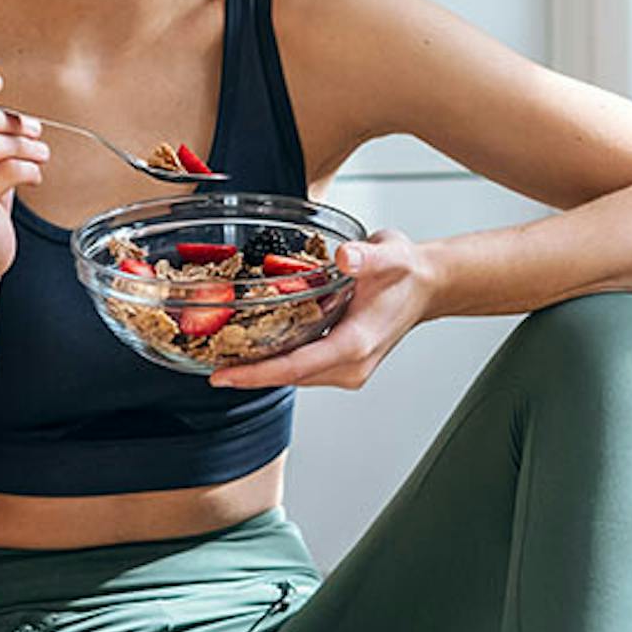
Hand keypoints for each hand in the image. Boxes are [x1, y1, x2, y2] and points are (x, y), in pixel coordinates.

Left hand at [208, 227, 434, 389]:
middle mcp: (351, 365)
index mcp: (356, 344)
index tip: (222, 376)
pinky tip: (253, 345)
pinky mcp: (341, 364)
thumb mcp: (388, 254)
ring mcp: (347, 369)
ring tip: (221, 354)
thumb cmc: (405, 271)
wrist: (425, 285)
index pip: (296, 367)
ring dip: (259, 367)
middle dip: (247, 372)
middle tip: (205, 359)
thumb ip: (365, 256)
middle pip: (288, 376)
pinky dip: (276, 359)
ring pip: (293, 375)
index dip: (256, 373)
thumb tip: (344, 257)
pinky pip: (301, 367)